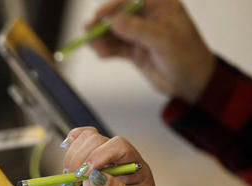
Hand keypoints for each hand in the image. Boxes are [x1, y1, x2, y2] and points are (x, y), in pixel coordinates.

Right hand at [62, 127, 159, 185]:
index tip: (87, 175)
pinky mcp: (90, 167)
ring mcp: (105, 162)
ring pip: (86, 138)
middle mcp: (120, 160)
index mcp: (136, 168)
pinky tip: (67, 165)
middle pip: (98, 139)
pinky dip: (69, 150)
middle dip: (81, 158)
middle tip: (74, 180)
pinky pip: (78, 146)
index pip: (118, 146)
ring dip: (72, 156)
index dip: (99, 156)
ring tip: (69, 179)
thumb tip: (98, 177)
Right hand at [88, 0, 215, 103]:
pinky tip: (101, 54)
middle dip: (103, 23)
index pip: (133, 0)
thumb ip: (140, 30)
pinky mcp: (135, 51)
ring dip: (102, 39)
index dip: (114, 6)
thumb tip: (115, 21)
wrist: (192, 83)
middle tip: (88, 30)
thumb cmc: (188, 57)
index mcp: (162, 7)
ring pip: (115, 33)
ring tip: (92, 46)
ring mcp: (141, 35)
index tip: (99, 14)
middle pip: (120, 16)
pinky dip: (107, 50)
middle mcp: (149, 18)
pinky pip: (116, 48)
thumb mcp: (165, 41)